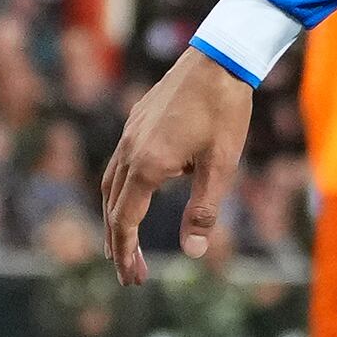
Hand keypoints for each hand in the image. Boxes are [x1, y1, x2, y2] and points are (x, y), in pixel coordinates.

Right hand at [99, 52, 255, 278]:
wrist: (220, 58)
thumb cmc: (225, 111)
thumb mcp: (222, 166)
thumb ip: (204, 210)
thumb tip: (194, 252)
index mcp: (148, 165)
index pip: (126, 220)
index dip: (127, 252)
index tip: (132, 278)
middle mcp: (130, 149)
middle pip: (112, 206)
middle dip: (119, 243)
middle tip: (129, 273)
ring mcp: (131, 132)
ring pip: (111, 183)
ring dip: (115, 216)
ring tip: (124, 241)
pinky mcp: (137, 119)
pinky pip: (120, 162)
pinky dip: (121, 188)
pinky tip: (138, 193)